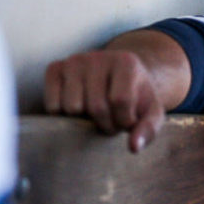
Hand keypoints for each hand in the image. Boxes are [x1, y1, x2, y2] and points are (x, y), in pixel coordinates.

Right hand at [44, 50, 164, 152]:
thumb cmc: (135, 97)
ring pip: (71, 107)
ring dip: (83, 121)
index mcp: (126, 62)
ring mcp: (74, 61)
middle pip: (95, 106)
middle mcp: (98, 56)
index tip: (127, 121)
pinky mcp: (55, 68)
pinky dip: (63, 116)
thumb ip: (149, 129)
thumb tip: (134, 147)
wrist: (118, 76)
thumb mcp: (151, 111)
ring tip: (95, 114)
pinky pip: (52, 105)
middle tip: (111, 120)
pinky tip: (77, 109)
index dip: (123, 120)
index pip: (120, 100)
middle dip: (105, 123)